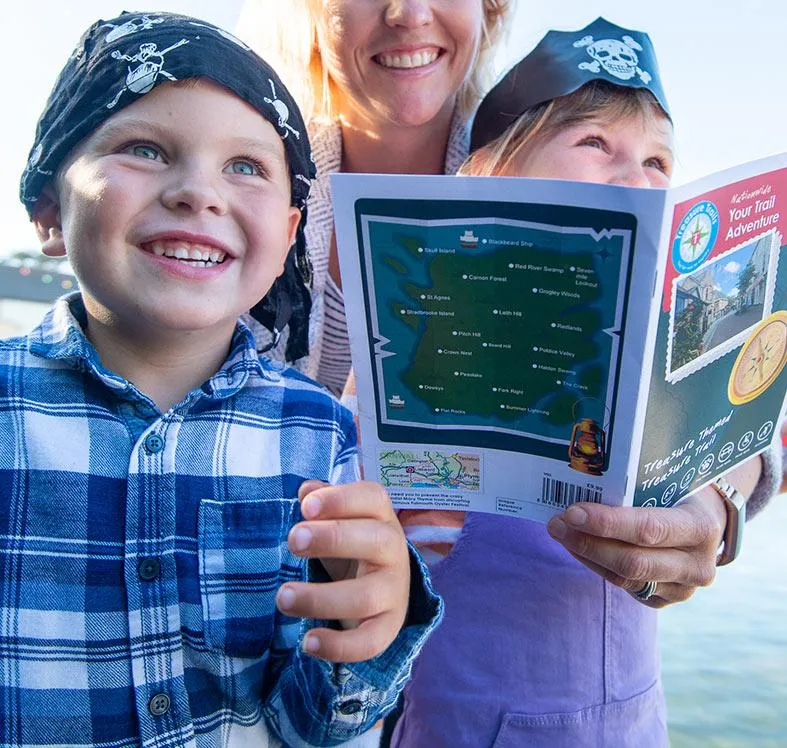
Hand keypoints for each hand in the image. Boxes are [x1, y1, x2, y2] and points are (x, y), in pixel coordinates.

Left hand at [276, 480, 409, 661]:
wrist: (383, 588)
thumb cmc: (351, 544)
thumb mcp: (340, 520)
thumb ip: (323, 503)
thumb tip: (306, 491)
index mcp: (381, 517)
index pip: (373, 499)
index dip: (342, 500)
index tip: (306, 507)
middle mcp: (394, 550)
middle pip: (375, 541)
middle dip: (333, 539)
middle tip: (292, 540)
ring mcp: (394, 591)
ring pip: (366, 597)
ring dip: (322, 598)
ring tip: (283, 597)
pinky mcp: (388, 627)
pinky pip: (370, 642)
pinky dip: (339, 646)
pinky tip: (308, 642)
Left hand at [547, 487, 726, 607]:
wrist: (709, 522)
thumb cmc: (682, 492)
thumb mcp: (672, 482)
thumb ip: (637, 484)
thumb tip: (583, 476)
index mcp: (701, 528)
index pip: (649, 530)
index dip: (607, 523)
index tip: (572, 512)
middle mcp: (697, 565)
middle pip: (633, 562)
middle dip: (588, 542)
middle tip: (556, 524)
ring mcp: (682, 588)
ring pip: (624, 578)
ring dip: (585, 554)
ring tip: (560, 532)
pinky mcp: (663, 600)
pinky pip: (622, 586)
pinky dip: (595, 565)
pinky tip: (577, 546)